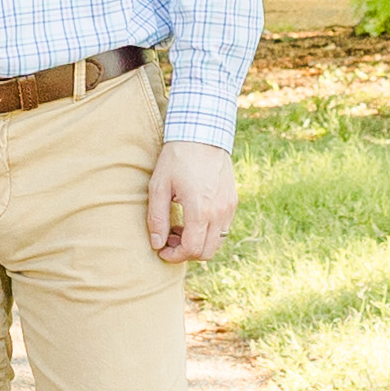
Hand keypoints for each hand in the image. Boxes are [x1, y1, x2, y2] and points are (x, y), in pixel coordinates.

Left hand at [146, 141, 234, 264]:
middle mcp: (219, 212)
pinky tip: (193, 218)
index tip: (161, 250)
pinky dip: (208, 232)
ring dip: (198, 243)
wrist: (202, 134)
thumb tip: (157, 244)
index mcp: (200, 210)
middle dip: (186, 252)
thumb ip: (157, 218)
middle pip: (207, 252)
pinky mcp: (233, 201)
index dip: (175, 256)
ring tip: (180, 228)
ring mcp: (229, 207)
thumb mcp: (159, 186)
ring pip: (217, 242)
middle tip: (169, 240)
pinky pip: (223, 228)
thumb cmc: (176, 158)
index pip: (192, 249)